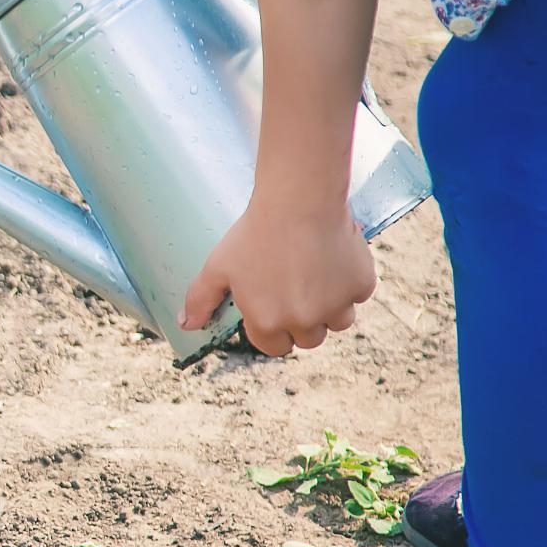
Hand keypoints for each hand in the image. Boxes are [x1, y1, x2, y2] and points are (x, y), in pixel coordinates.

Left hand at [179, 199, 375, 356]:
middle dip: (302, 320)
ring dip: (330, 306)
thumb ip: (201, 299)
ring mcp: (336, 305)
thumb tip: (186, 324)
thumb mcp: (217, 265)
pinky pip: (358, 294)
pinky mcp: (361, 285)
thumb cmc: (254, 232)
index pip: (274, 346)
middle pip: (308, 338)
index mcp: (268, 323)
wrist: (298, 199)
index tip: (273, 305)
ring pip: (338, 321)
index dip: (272, 328)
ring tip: (316, 274)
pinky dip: (350, 280)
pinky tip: (333, 257)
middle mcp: (304, 322)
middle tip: (295, 287)